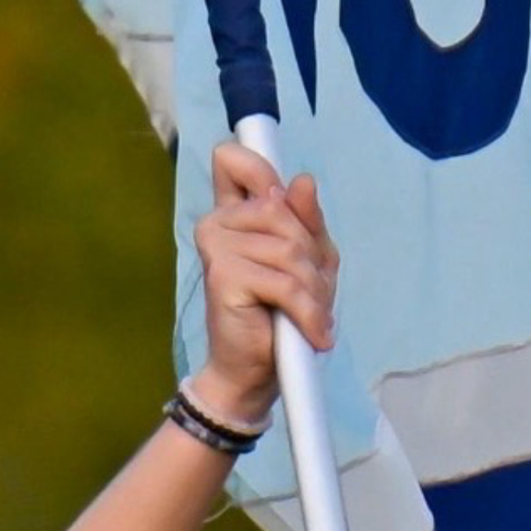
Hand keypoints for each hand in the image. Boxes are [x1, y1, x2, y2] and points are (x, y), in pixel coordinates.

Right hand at [189, 141, 338, 423]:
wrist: (259, 370)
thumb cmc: (286, 314)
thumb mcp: (312, 264)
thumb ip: (308, 222)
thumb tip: (302, 182)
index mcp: (236, 210)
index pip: (234, 160)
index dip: (262, 173)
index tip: (279, 199)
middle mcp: (218, 221)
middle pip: (283, 211)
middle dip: (311, 257)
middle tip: (313, 293)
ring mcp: (216, 245)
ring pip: (290, 249)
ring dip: (314, 291)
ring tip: (311, 316)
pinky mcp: (223, 275)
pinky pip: (285, 283)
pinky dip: (308, 312)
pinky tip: (313, 333)